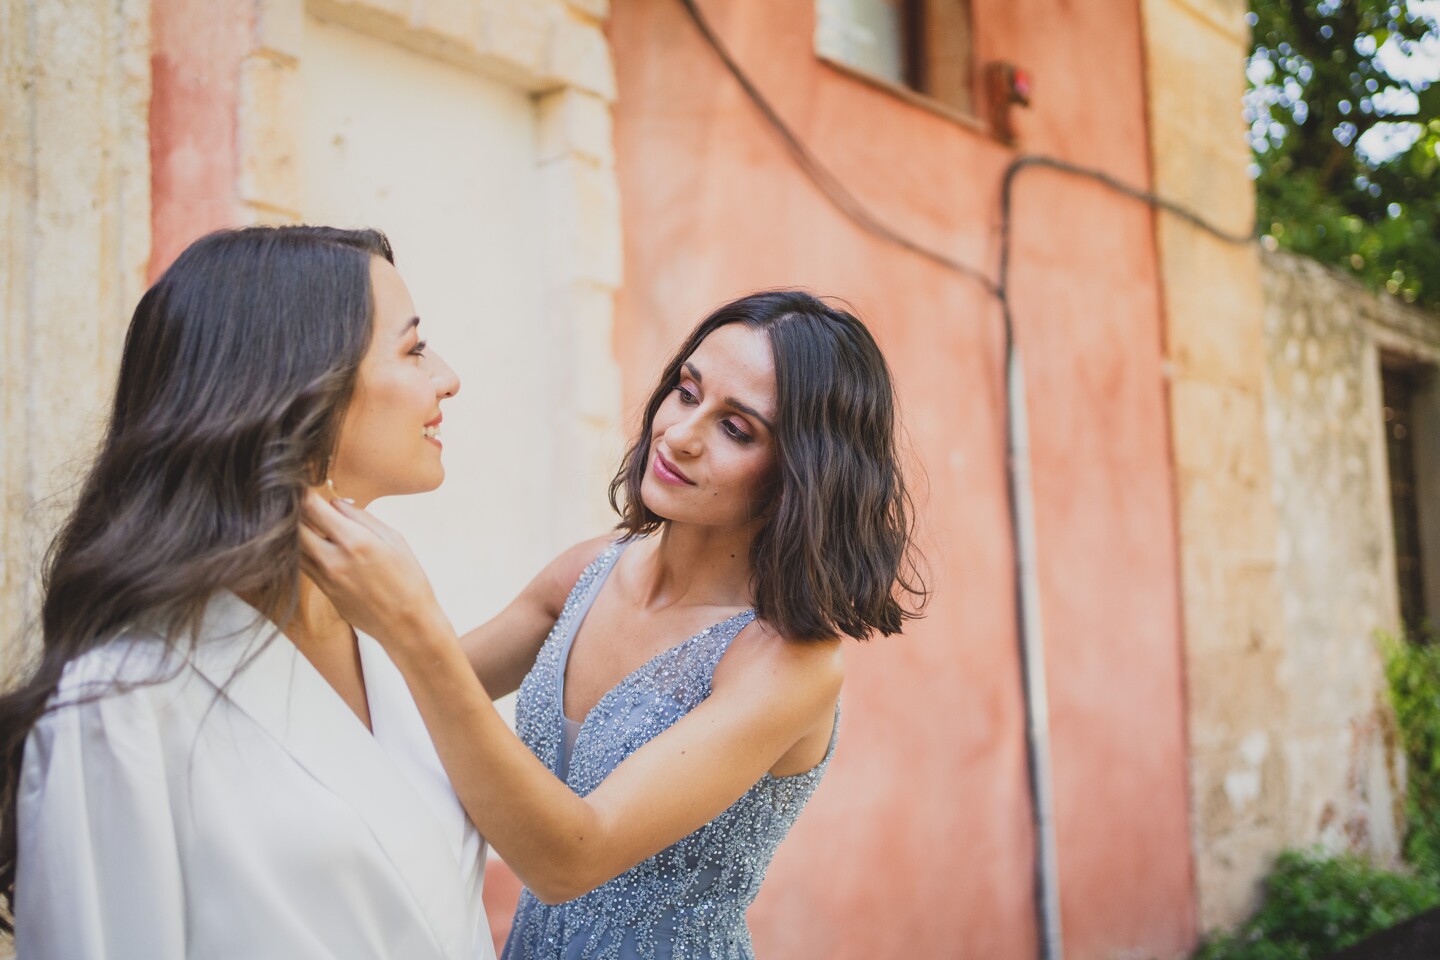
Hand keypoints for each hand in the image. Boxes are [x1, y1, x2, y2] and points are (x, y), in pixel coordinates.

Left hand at [298, 490, 452, 648]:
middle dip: (292, 510)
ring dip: (295, 531)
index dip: (301, 492)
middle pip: (293, 527)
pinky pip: (303, 564)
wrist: (407, 623)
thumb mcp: (394, 539)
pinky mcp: (323, 591)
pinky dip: (303, 550)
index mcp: (354, 541)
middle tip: (296, 500)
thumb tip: (335, 503)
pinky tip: (313, 542)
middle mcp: (333, 559)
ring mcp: (324, 578)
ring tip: (304, 520)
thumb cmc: (408, 578)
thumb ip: (362, 517)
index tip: (300, 484)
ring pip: (293, 547)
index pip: (311, 508)